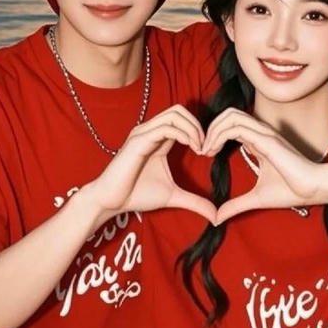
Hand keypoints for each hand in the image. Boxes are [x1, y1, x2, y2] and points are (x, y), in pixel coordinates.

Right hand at [92, 106, 215, 222]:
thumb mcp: (172, 196)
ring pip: (174, 114)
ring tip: (200, 147)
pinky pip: (165, 127)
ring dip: (193, 128)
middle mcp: (150, 131)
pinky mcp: (139, 140)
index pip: (182, 119)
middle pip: (179, 110)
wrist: (111, 201)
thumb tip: (216, 216)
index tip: (208, 151)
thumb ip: (195, 201)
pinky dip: (183, 133)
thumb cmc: (136, 194)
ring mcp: (143, 133)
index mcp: (158, 138)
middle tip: (206, 146)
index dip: (199, 131)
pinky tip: (191, 147)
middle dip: (198, 125)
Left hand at [202, 108, 322, 223]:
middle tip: (201, 148)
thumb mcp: (257, 199)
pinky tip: (212, 151)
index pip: (232, 124)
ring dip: (212, 130)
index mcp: (259, 141)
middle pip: (228, 114)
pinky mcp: (266, 139)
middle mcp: (260, 133)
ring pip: (230, 116)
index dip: (215, 134)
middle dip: (210, 127)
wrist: (314, 188)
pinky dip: (219, 134)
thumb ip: (236, 205)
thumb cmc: (292, 190)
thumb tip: (218, 218)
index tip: (205, 154)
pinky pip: (236, 127)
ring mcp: (264, 133)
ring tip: (205, 149)